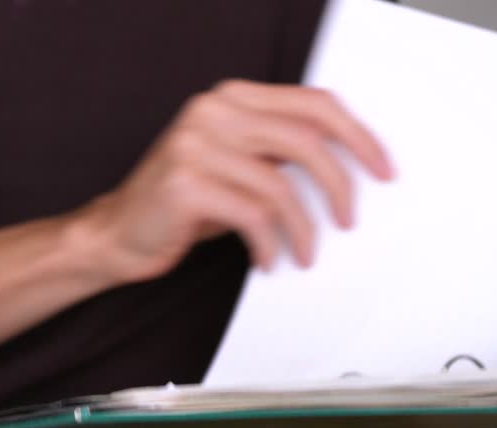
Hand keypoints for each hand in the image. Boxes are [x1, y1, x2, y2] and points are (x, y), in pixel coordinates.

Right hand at [69, 79, 394, 284]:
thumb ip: (275, 151)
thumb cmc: (177, 206)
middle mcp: (211, 112)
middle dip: (340, 184)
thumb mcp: (232, 166)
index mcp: (228, 98)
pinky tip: (267, 259)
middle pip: (306, 140)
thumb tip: (344, 164)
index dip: (358, 136)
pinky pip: (252, 216)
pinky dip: (268, 244)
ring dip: (303, 228)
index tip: (381, 168)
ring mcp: (194, 146)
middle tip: (349, 217)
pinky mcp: (184, 185)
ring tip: (305, 251)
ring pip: (281, 185)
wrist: (114, 235)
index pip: (313, 103)